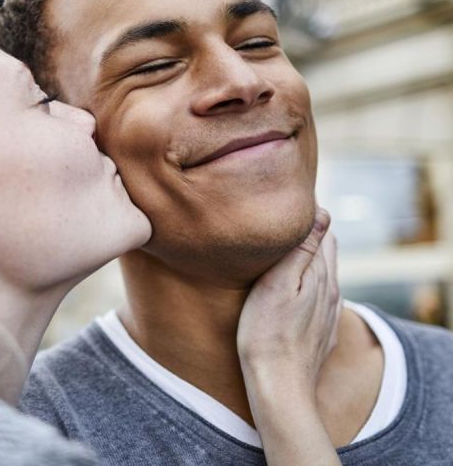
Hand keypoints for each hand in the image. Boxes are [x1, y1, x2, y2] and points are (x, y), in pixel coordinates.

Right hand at [237, 208, 339, 390]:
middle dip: (308, 235)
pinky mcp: (320, 331)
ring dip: (307, 261)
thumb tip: (322, 212)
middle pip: (326, 251)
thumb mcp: (278, 284)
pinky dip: (307, 285)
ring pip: (322, 275)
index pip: (323, 231)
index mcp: (322, 276)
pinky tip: (291, 290)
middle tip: (278, 227)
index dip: (305, 216)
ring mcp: (328, 313)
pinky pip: (318, 298)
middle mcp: (332, 292)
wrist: (278, 387)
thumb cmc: (267, 334)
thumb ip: (302, 249)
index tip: (280, 210)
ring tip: (281, 253)